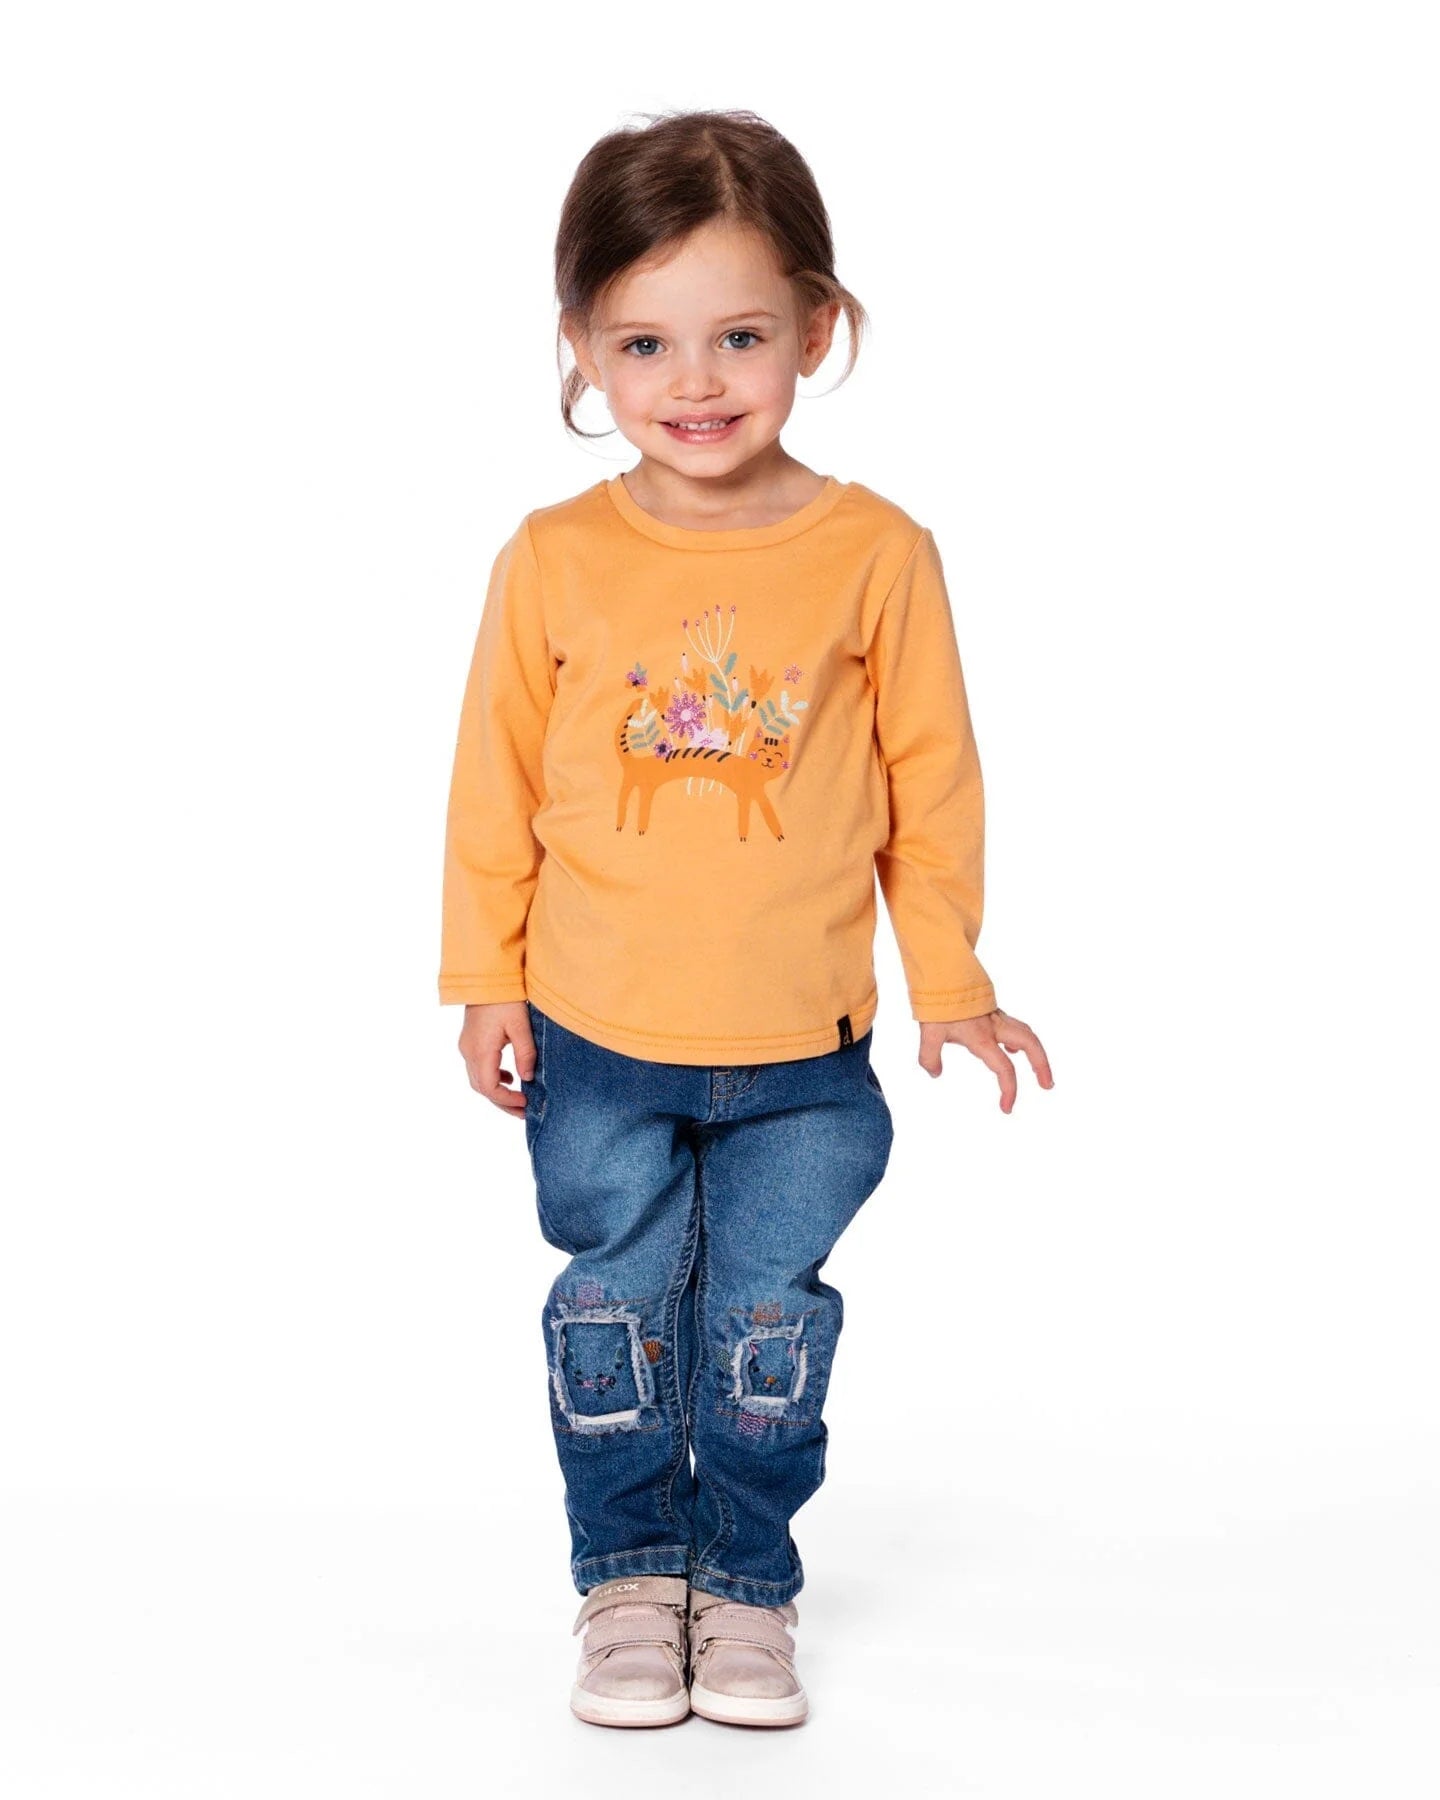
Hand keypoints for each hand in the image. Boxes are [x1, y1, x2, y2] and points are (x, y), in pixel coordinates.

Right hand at [458, 1001, 535, 1117]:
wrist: (485, 976)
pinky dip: (493, 1077)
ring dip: (497, 1092)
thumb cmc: (505, 998)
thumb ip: (525, 1054)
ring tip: (519, 1098)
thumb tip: (528, 1078)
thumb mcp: (521, 1026)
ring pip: (478, 1079)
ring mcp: (467, 1046)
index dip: (507, 1100)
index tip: (526, 1102)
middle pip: (482, 1088)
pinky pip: (478, 1067)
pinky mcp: (470, 1041)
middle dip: (502, 1102)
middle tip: (524, 1111)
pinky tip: (510, 1076)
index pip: (489, 1088)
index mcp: (481, 1051)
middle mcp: (469, 1052)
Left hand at [918, 1008, 1053, 1112]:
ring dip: (1037, 1052)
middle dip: (1042, 1066)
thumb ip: (930, 1057)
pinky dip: (1021, 1039)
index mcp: (983, 1038)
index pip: (1005, 1069)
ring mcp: (997, 1017)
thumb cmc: (937, 1004)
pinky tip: (1012, 1048)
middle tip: (1047, 1085)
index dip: (1009, 1091)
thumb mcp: (929, 1033)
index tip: (1007, 1108)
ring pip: (1027, 1033)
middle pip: (1031, 1044)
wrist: (941, 974)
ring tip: (1039, 1070)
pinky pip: (1015, 1026)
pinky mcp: (993, 1010)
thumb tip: (935, 1073)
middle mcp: (995, 1027)